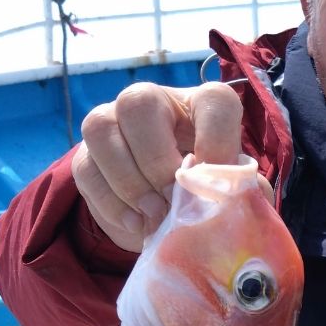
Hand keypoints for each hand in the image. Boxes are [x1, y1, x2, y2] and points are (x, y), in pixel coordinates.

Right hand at [72, 82, 246, 251]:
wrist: (167, 214)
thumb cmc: (208, 194)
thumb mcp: (232, 193)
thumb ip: (240, 193)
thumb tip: (233, 200)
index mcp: (202, 104)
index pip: (213, 101)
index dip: (216, 143)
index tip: (213, 183)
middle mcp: (154, 101)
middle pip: (138, 102)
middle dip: (155, 160)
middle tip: (171, 199)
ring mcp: (113, 122)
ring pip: (100, 128)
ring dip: (128, 181)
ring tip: (153, 216)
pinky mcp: (87, 155)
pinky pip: (85, 169)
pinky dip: (111, 203)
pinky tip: (137, 225)